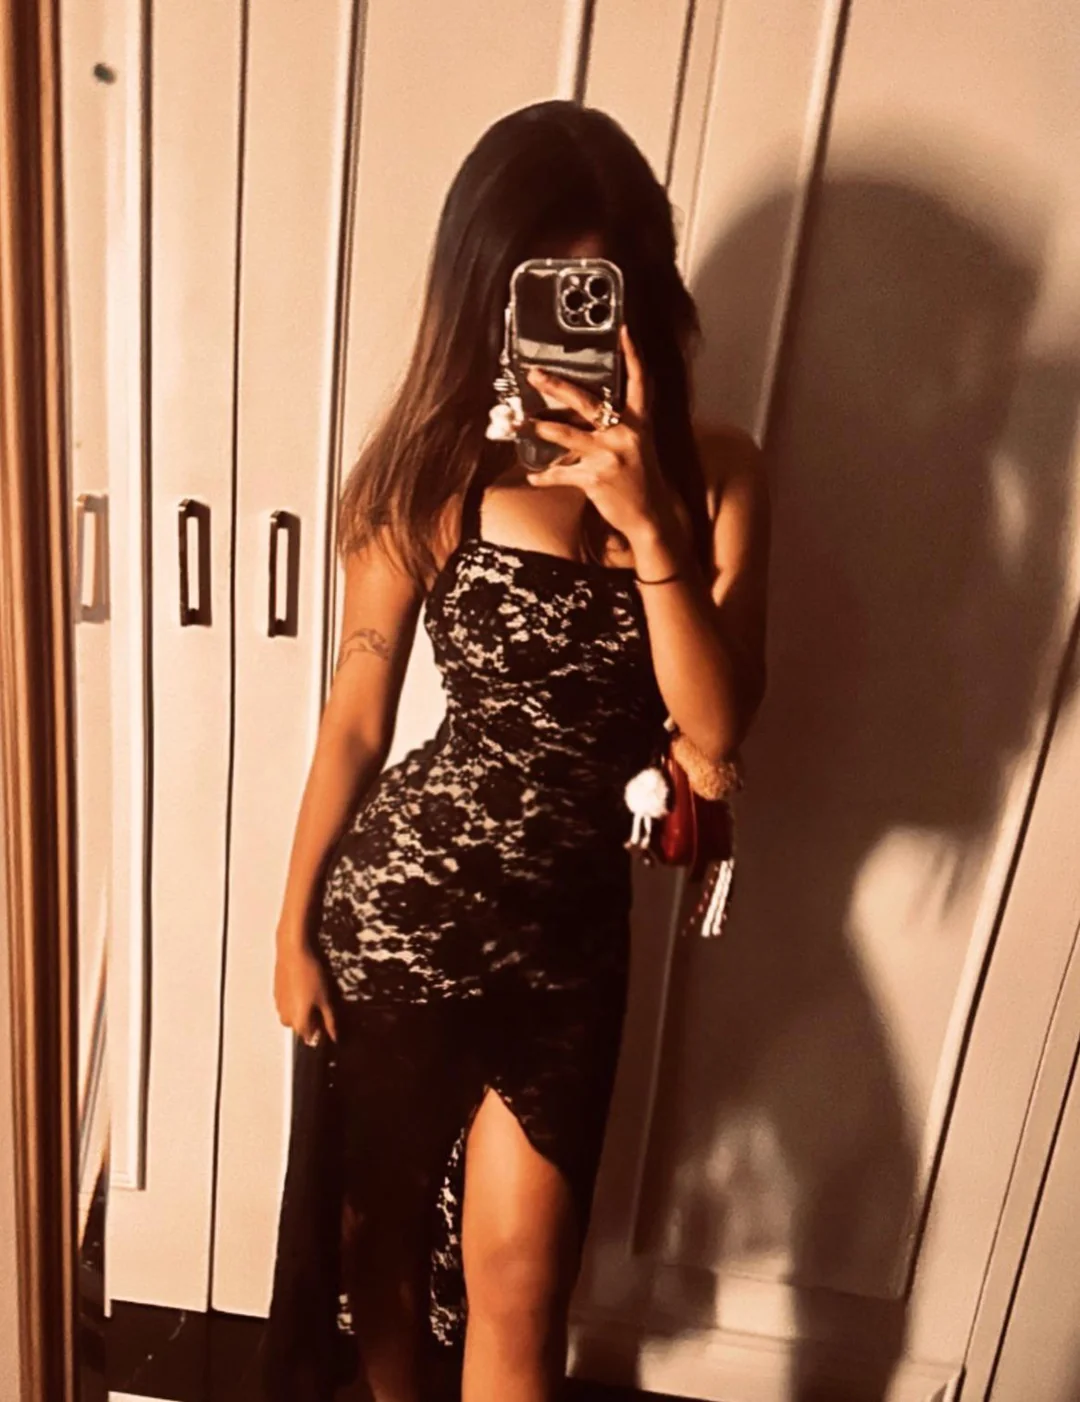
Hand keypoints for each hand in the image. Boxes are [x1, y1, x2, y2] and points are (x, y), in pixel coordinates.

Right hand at [273, 940, 337, 1044]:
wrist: (293, 952)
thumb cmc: (309, 973)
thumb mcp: (326, 999)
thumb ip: (330, 1021)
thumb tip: (334, 1035)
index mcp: (298, 1021)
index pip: (311, 1038)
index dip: (322, 1030)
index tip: (328, 1021)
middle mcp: (285, 1017)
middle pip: (301, 1028)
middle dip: (312, 1020)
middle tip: (322, 1004)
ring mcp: (278, 1006)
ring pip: (293, 1016)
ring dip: (303, 1010)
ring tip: (313, 993)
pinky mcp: (276, 995)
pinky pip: (287, 1005)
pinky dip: (295, 1001)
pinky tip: (303, 987)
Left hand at [522, 325, 675, 547]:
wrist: (650, 515)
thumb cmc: (640, 477)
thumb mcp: (636, 445)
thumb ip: (615, 425)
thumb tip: (580, 411)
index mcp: (639, 423)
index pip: (639, 383)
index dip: (633, 356)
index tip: (625, 331)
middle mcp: (625, 435)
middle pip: (588, 403)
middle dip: (558, 388)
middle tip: (535, 375)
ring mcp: (609, 457)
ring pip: (567, 437)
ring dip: (541, 429)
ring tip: (522, 423)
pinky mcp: (595, 480)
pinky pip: (562, 474)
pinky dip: (545, 477)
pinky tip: (532, 477)